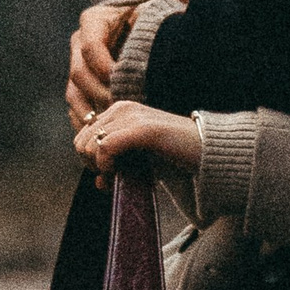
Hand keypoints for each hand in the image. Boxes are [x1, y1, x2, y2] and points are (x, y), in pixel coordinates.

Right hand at [66, 0, 184, 123]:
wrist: (144, 39)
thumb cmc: (153, 23)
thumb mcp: (159, 12)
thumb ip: (169, 4)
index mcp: (93, 21)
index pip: (90, 46)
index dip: (105, 66)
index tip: (124, 82)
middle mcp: (78, 44)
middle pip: (78, 73)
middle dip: (100, 93)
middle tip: (122, 109)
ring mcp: (75, 68)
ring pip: (74, 94)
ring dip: (92, 112)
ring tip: (114, 126)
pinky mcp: (78, 89)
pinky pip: (76, 109)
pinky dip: (89, 123)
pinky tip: (105, 135)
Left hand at [73, 100, 201, 185]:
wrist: (208, 151)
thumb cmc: (178, 156)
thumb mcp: (141, 157)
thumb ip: (117, 163)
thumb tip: (97, 181)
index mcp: (120, 110)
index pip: (83, 137)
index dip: (90, 161)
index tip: (109, 176)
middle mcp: (122, 108)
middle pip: (81, 142)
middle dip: (92, 166)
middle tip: (112, 178)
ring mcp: (131, 116)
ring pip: (89, 146)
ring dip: (100, 168)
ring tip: (120, 177)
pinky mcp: (141, 129)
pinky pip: (104, 148)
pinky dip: (107, 166)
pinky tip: (120, 173)